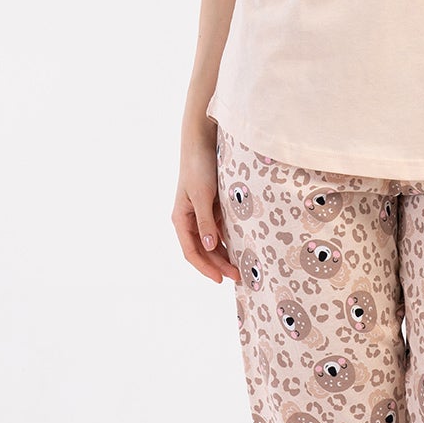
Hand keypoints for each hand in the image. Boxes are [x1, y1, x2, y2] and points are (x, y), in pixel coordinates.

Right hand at [171, 124, 241, 283]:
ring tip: (242, 266)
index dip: (206, 268)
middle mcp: (189, 220)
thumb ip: (206, 222)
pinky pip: (219, 229)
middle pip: (203, 250)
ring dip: (225, 254)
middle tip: (239, 276)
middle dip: (219, 265)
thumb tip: (209, 247)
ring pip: (212, 242)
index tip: (221, 279)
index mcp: (181, 219)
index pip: (192, 252)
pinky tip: (241, 247)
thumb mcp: (203, 196)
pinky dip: (229, 240)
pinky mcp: (211, 207)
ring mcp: (201, 214)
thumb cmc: (199, 168)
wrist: (202, 142)